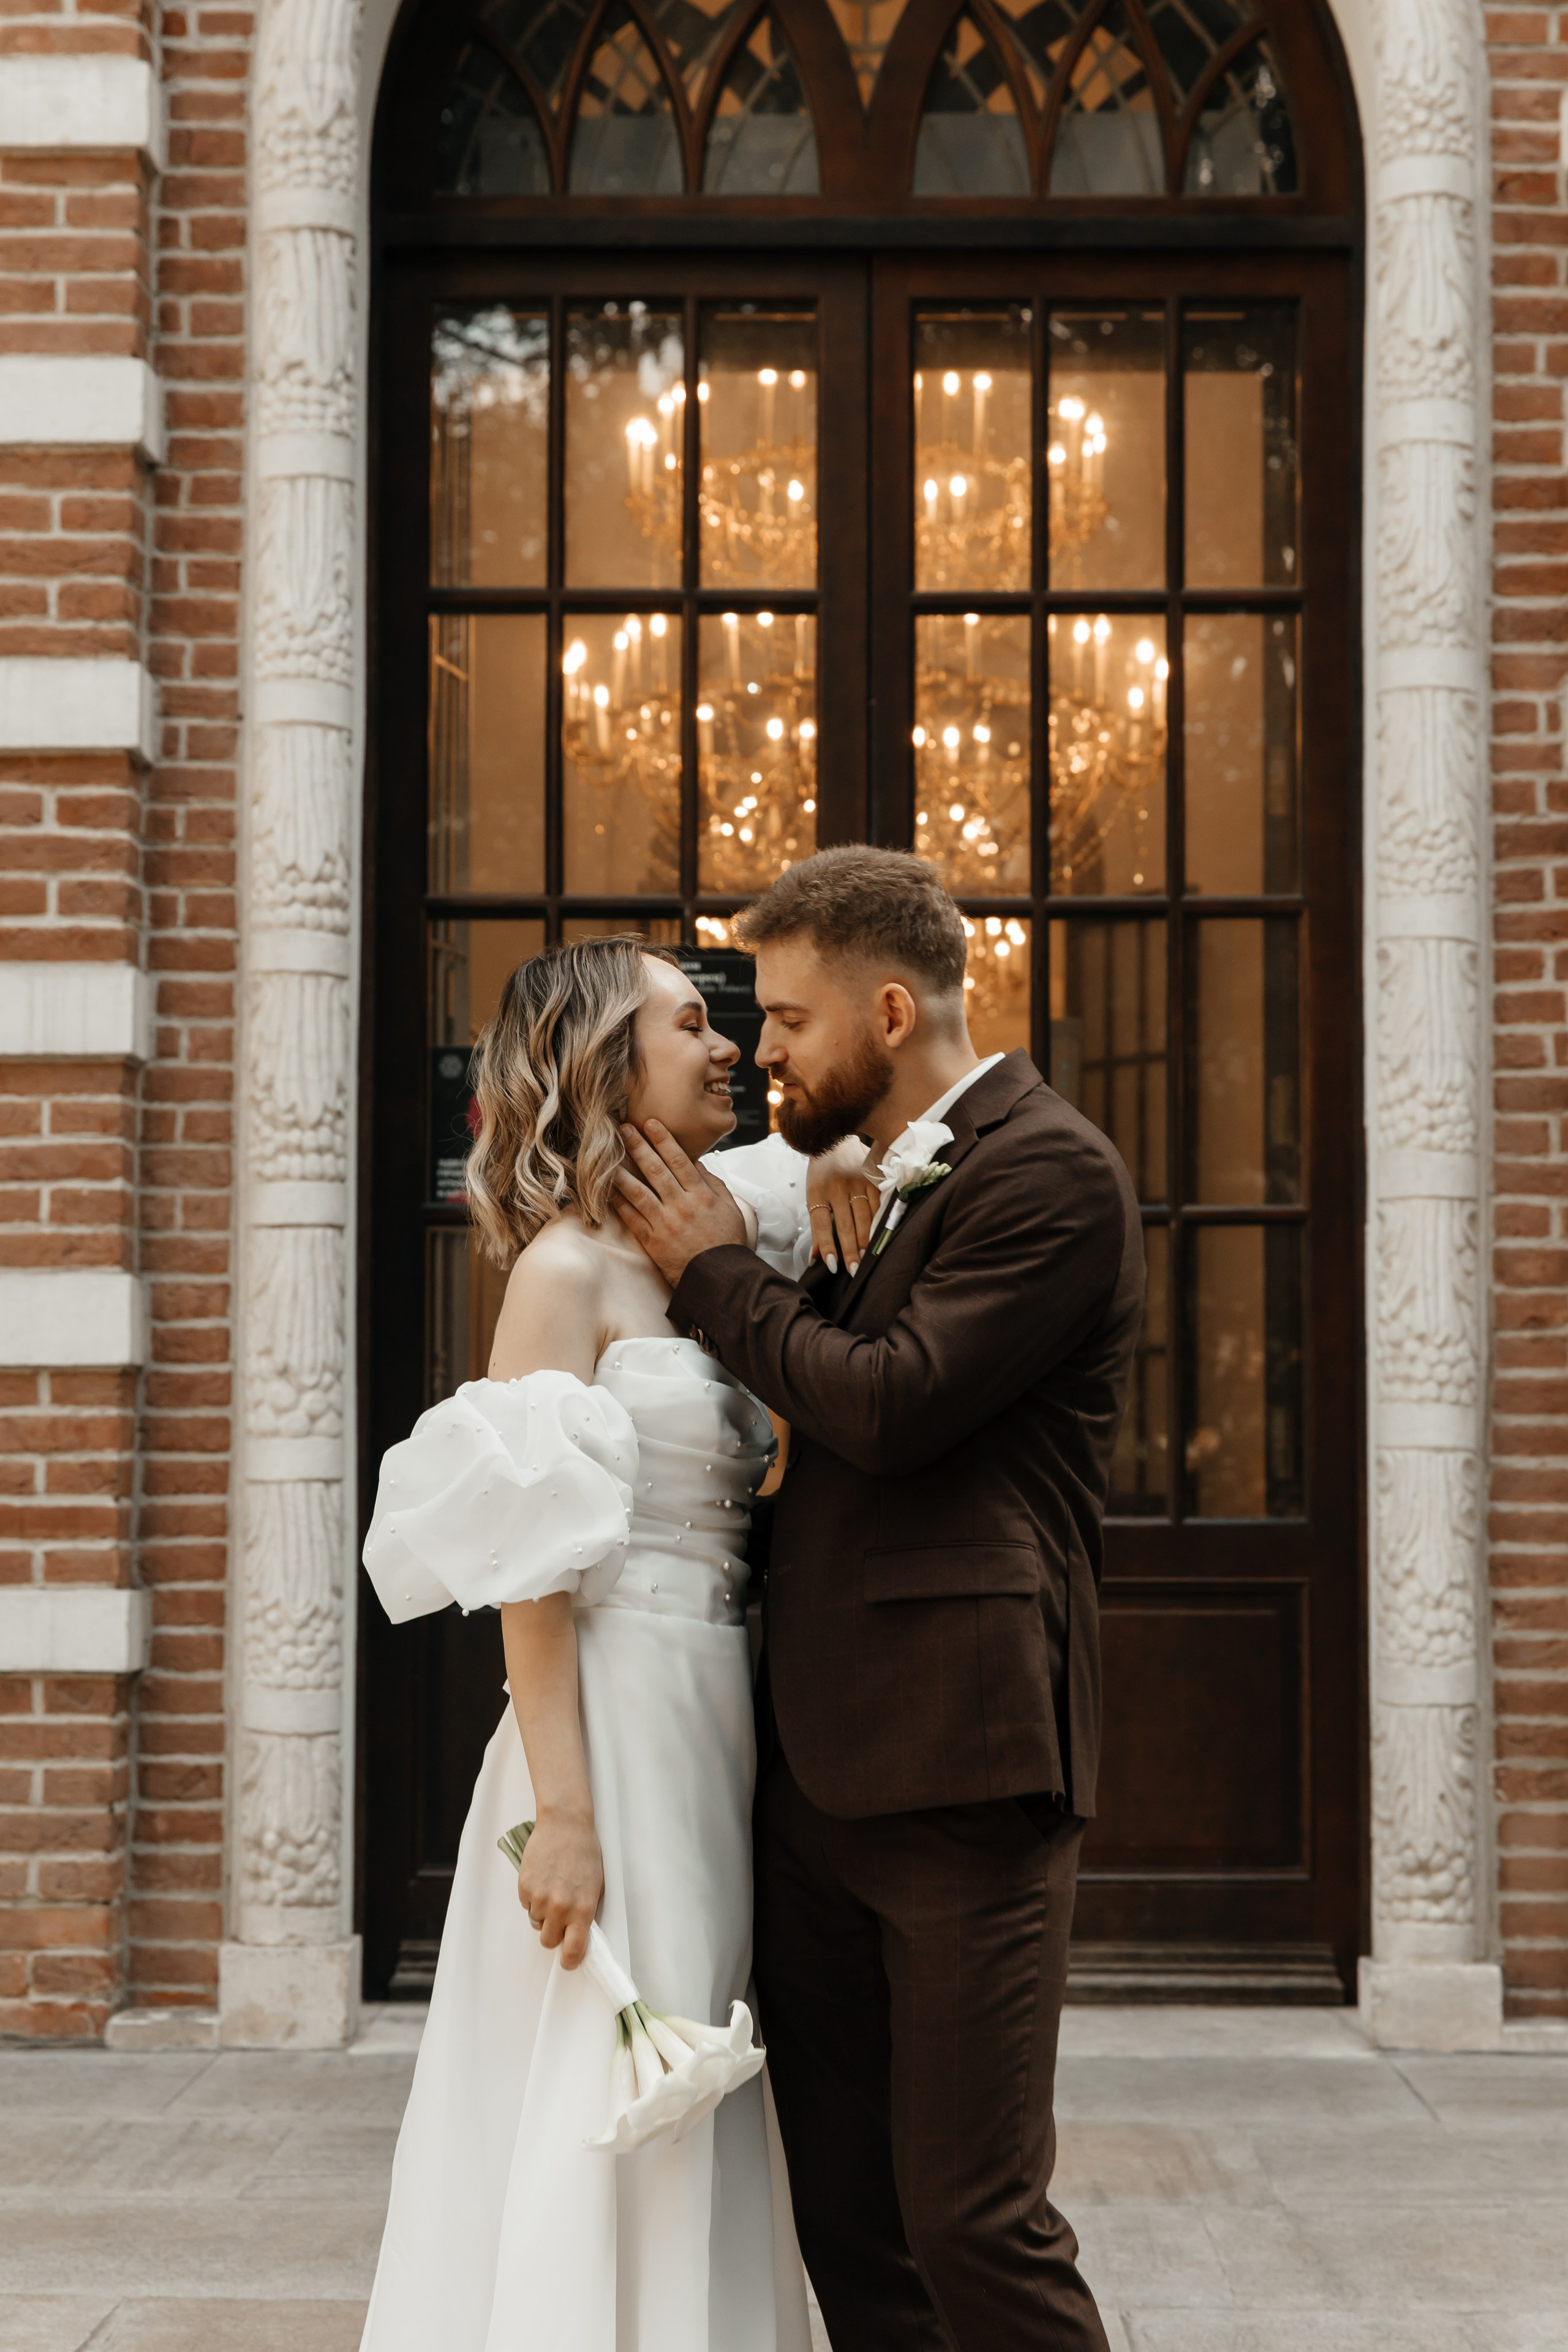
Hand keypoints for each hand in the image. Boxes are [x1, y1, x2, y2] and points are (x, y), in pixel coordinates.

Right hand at [516, 1806, 603, 1969]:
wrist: (565, 1825)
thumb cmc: (585, 1853)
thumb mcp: (595, 1886)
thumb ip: (585, 1912)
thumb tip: (577, 1934)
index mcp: (583, 1909)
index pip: (574, 1950)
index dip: (569, 1960)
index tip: (568, 1961)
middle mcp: (561, 1908)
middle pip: (548, 1941)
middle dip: (553, 1934)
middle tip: (558, 1917)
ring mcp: (540, 1898)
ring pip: (536, 1922)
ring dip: (542, 1912)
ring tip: (552, 1887)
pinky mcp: (524, 1888)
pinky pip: (527, 1905)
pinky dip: (532, 1897)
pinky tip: (543, 1878)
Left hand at [612, 1119, 746, 1283]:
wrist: (721, 1278)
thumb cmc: (727, 1243)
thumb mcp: (730, 1208)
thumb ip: (713, 1183)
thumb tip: (697, 1164)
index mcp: (702, 1195)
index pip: (680, 1160)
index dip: (664, 1140)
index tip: (651, 1123)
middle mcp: (682, 1205)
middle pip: (656, 1170)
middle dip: (639, 1146)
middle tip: (624, 1128)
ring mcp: (666, 1223)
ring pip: (639, 1191)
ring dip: (622, 1171)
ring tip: (607, 1155)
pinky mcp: (653, 1241)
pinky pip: (632, 1218)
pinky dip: (618, 1203)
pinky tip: (607, 1189)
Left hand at [806, 1136, 877, 1274]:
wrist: (837, 1140)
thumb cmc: (822, 1174)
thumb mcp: (813, 1197)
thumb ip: (816, 1228)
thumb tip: (816, 1259)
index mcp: (817, 1191)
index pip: (821, 1225)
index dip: (826, 1246)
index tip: (832, 1266)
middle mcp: (837, 1187)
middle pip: (844, 1225)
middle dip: (850, 1250)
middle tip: (854, 1270)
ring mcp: (857, 1182)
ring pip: (864, 1217)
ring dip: (866, 1240)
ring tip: (867, 1258)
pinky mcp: (873, 1179)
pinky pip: (879, 1205)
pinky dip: (879, 1222)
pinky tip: (880, 1237)